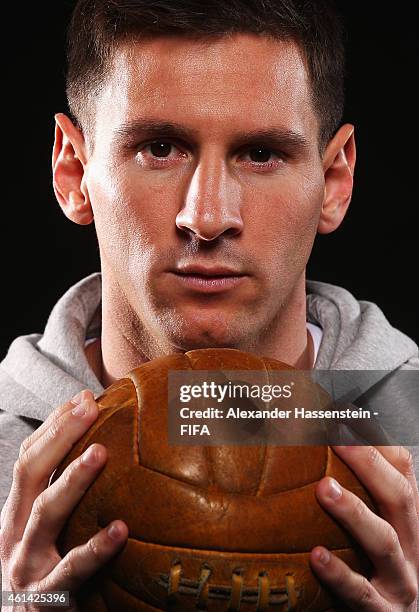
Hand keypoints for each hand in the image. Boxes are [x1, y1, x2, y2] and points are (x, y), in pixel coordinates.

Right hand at [0, 390, 127, 610]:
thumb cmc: (45, 569)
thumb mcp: (49, 530)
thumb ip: (65, 493)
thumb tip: (107, 446)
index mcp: (17, 512)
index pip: (29, 457)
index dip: (53, 426)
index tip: (82, 398)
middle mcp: (15, 532)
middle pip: (30, 472)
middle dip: (59, 435)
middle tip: (90, 407)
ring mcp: (27, 563)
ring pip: (46, 513)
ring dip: (71, 480)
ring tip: (99, 453)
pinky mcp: (47, 595)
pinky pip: (72, 569)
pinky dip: (95, 548)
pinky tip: (120, 530)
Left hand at [310, 445, 418, 609]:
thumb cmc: (375, 573)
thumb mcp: (372, 533)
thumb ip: (353, 496)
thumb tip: (313, 457)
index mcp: (408, 523)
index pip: (404, 473)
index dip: (379, 443)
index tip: (347, 416)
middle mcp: (412, 548)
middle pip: (400, 498)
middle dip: (370, 465)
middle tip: (337, 439)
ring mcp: (400, 582)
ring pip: (384, 543)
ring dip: (355, 512)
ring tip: (324, 489)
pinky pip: (362, 595)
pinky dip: (340, 574)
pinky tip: (316, 556)